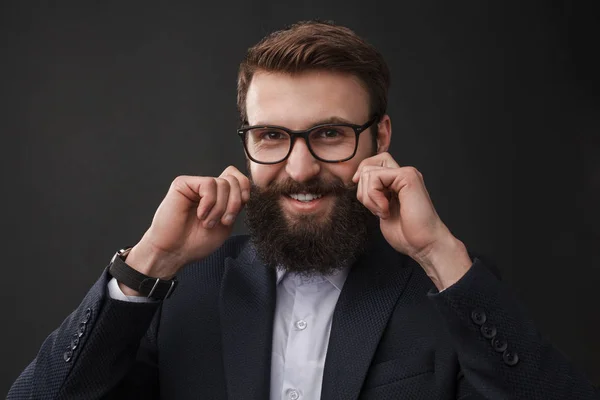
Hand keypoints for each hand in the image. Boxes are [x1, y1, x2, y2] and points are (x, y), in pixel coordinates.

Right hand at [125, 166, 249, 279]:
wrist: (174, 252)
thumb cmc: (196, 242)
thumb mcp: (226, 224)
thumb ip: (236, 205)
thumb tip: (245, 187)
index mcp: (219, 197)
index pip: (239, 179)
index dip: (245, 190)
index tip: (241, 207)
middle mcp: (207, 189)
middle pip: (234, 180)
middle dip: (234, 203)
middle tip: (223, 222)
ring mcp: (195, 185)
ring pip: (223, 183)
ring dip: (219, 208)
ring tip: (207, 222)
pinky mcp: (183, 183)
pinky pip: (208, 184)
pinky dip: (209, 202)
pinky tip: (200, 214)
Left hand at [352, 153, 470, 288]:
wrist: (424, 244)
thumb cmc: (406, 234)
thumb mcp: (381, 210)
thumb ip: (372, 194)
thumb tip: (356, 180)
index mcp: (397, 183)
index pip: (371, 165)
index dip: (361, 178)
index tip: (363, 198)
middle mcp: (402, 175)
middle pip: (367, 166)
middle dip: (363, 191)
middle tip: (377, 210)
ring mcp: (406, 174)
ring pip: (368, 172)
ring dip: (369, 197)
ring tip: (384, 212)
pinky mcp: (407, 176)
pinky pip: (375, 177)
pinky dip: (374, 197)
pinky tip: (386, 210)